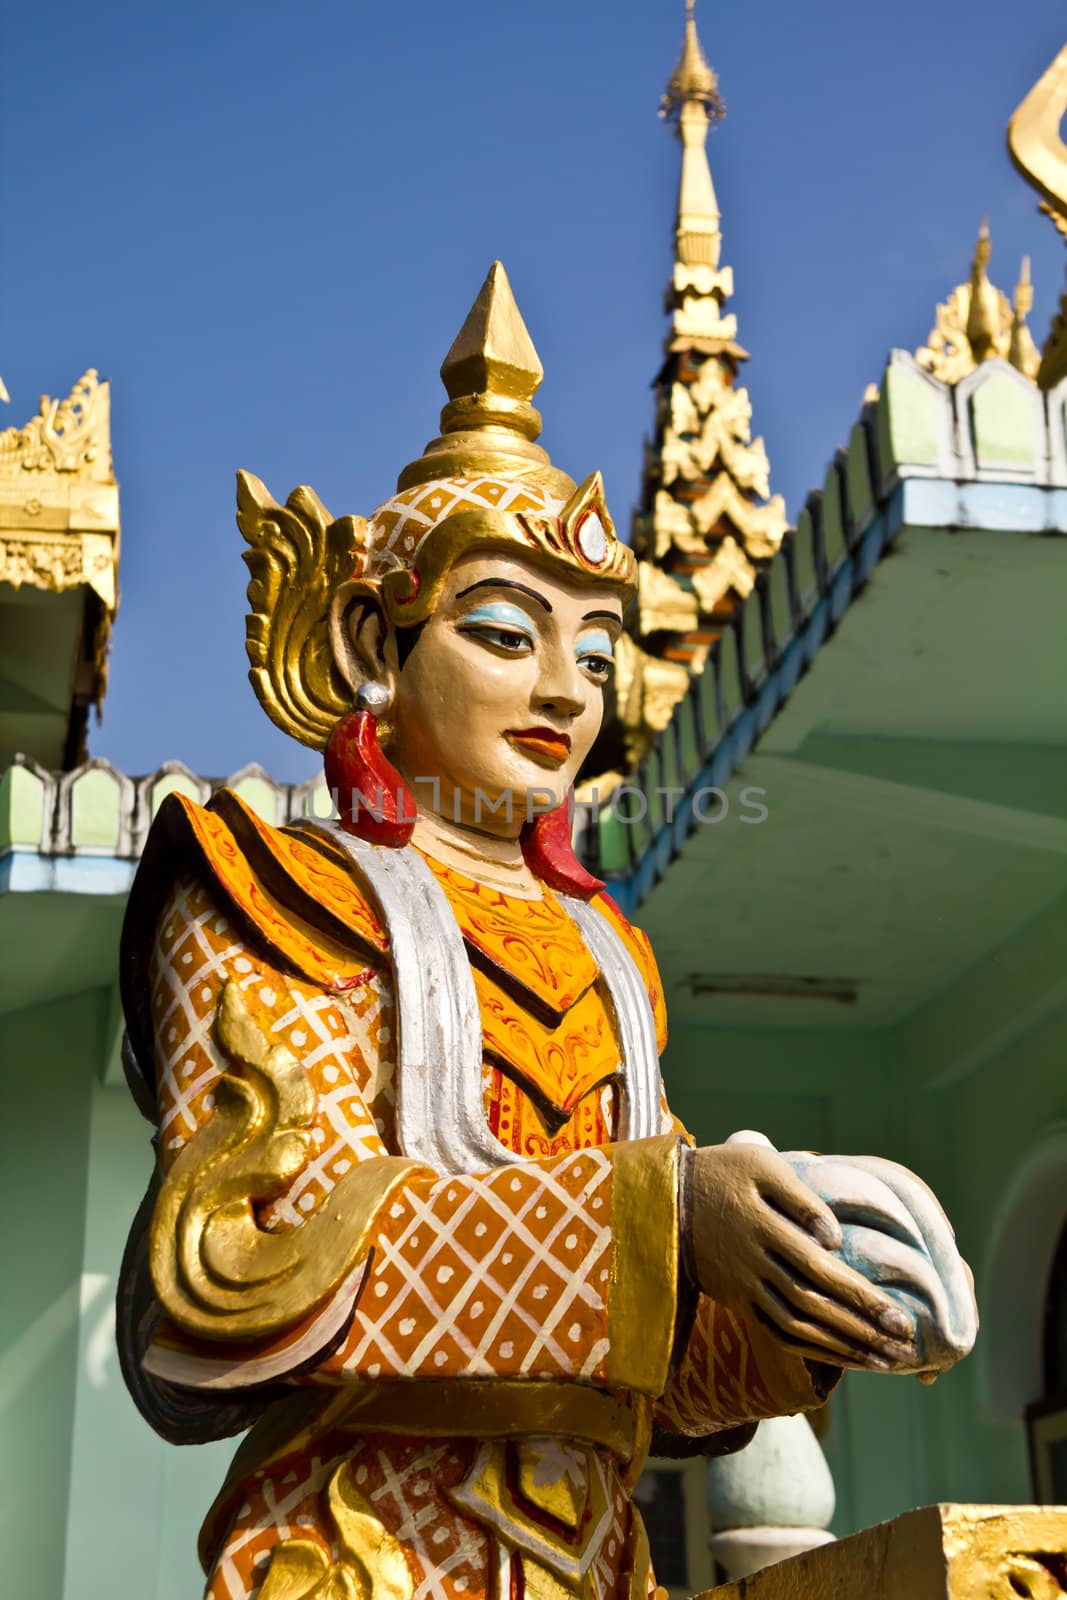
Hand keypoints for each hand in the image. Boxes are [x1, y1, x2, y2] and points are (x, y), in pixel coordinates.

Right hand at [685, 1142, 916, 1370]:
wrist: (667, 1198)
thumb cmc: (724, 1171)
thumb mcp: (760, 1164)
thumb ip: (801, 1198)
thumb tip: (835, 1238)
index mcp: (764, 1227)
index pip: (822, 1271)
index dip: (862, 1298)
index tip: (900, 1317)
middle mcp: (754, 1263)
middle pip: (815, 1306)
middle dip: (863, 1330)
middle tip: (905, 1345)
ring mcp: (743, 1287)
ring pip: (797, 1327)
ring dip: (842, 1348)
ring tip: (884, 1361)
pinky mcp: (736, 1300)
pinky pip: (776, 1332)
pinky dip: (811, 1348)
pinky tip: (842, 1356)